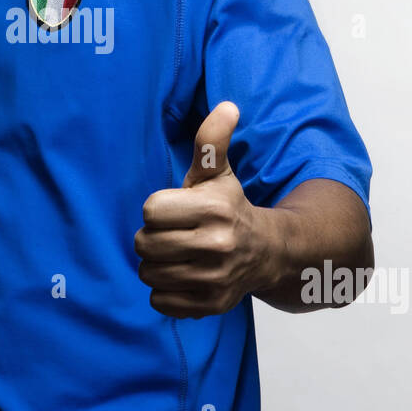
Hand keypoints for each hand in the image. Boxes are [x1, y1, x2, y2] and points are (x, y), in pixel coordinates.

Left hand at [134, 101, 269, 318]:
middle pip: (144, 244)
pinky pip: (160, 302)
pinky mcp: (210, 305)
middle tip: (172, 234)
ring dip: (156, 265)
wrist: (267, 253)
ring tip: (176, 255)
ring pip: (149, 274)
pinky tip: (182, 276)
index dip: (157, 210)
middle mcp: (217, 245)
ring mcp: (214, 278)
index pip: (150, 211)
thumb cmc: (231, 208)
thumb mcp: (220, 174)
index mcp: (214, 209)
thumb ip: (212, 142)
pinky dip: (165, 292)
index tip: (175, 210)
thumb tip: (227, 106)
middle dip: (152, 237)